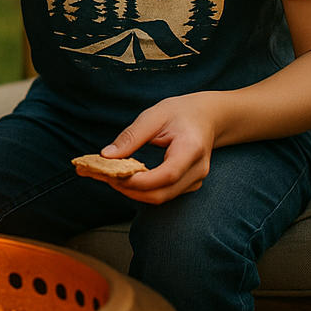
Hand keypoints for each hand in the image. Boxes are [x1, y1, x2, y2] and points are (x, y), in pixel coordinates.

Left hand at [79, 93, 219, 204]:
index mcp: (192, 148)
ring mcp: (195, 180)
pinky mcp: (188, 185)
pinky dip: (142, 190)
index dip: (140, 180)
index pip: (167, 174)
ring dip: (133, 192)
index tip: (114, 175)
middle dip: (131, 190)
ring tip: (110, 177)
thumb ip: (131, 136)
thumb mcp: (154, 115)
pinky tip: (125, 178)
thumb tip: (107, 155)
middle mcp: (197, 169)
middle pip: (163, 193)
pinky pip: (164, 193)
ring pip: (162, 197)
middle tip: (104, 176)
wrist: (206, 117)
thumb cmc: (180, 112)